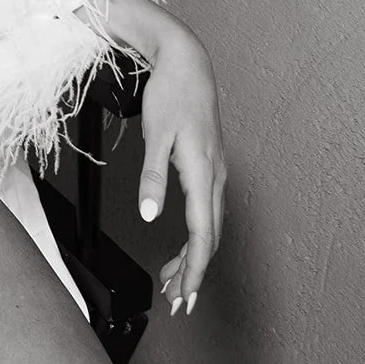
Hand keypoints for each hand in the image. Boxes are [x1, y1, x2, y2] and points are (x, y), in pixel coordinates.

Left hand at [136, 19, 226, 315]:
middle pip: (208, 238)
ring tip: (174, 279)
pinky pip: (207, 210)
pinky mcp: (209, 166)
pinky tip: (182, 241)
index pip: (201, 235)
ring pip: (209, 226)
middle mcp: (215, 177)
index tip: (183, 295)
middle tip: (176, 300)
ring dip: (193, 255)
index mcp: (202, 174)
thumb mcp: (155, 135)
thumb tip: (149, 215)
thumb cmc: (171, 95)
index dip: (192, 269)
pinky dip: (197, 233)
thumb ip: (152, 177)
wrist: (188, 63)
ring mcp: (215, 172)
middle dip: (193, 272)